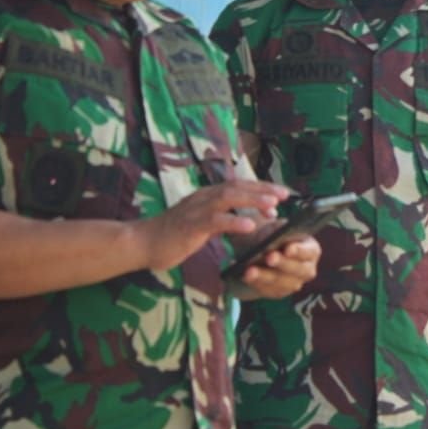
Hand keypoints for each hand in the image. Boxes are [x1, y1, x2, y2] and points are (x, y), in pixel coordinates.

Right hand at [136, 180, 287, 271]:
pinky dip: (233, 221)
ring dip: (253, 200)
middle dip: (263, 190)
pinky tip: (250, 225)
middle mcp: (203, 197)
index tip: (283, 192)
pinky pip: (215, 220)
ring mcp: (196, 210)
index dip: (261, 187)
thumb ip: (224, 219)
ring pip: (228, 198)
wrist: (142, 243)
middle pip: (237, 187)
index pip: (239, 186)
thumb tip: (251, 220)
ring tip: (273, 205)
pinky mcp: (190, 225)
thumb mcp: (203, 224)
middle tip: (285, 194)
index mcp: (207, 196)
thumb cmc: (173, 236)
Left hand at [233, 235, 319, 298]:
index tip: (288, 248)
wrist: (262, 252)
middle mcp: (307, 270)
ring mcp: (294, 283)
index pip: (309, 251)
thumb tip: (273, 232)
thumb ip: (277, 229)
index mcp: (312, 250)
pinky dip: (255, 283)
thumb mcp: (276, 228)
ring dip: (264, 276)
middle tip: (269, 257)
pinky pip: (268, 290)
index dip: (299, 250)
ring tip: (250, 270)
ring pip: (281, 283)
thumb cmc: (273, 236)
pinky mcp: (279, 292)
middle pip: (297, 269)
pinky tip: (243, 275)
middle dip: (282, 263)